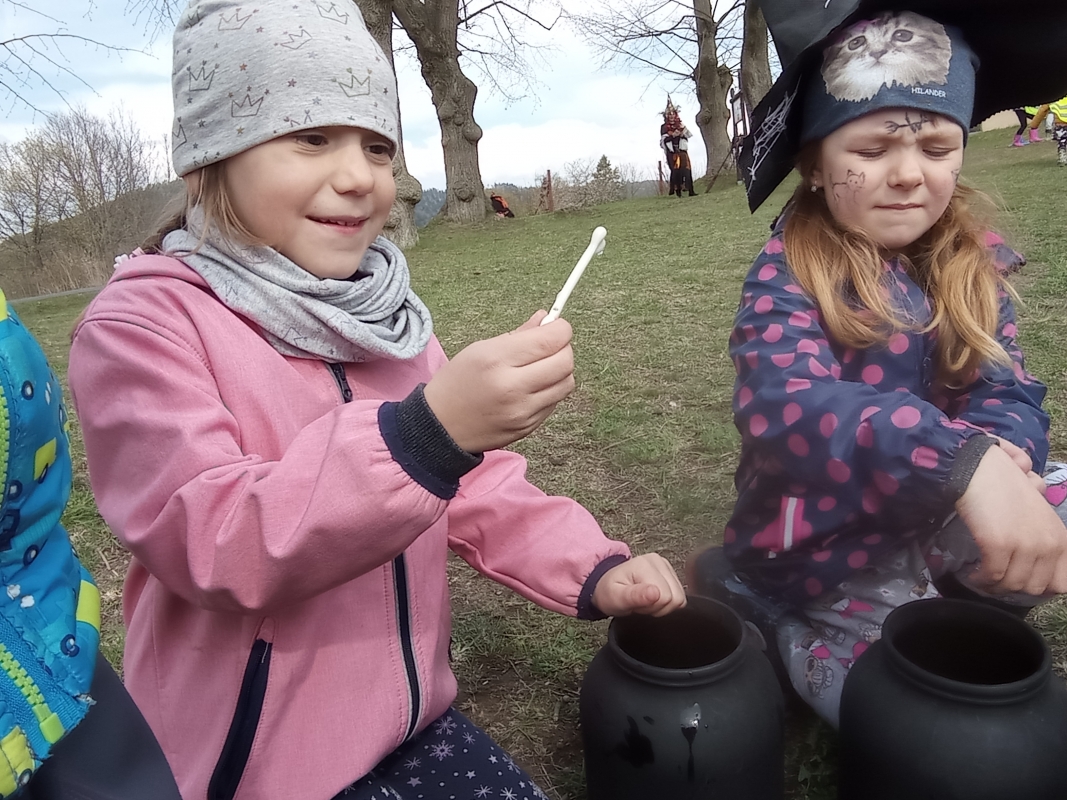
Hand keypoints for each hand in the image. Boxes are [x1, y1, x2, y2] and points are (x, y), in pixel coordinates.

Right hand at [423, 311, 574, 452]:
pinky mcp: (528, 427)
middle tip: (550, 346)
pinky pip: (554, 402)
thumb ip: (518, 334)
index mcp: (497, 360)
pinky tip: (531, 388)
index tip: (557, 326)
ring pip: (566, 383)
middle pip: (565, 362)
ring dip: (560, 371)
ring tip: (541, 368)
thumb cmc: (457, 382)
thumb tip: (547, 318)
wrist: (440, 427)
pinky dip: (550, 391)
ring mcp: (522, 411)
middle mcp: (512, 387)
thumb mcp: (480, 349)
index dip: (561, 328)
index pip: (551, 339)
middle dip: (564, 348)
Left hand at [591, 554, 686, 616]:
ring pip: (680, 597)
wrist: (606, 586)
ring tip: (645, 600)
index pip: (665, 597)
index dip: (652, 607)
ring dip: (663, 605)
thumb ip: (635, 596)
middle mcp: (658, 561)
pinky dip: (667, 602)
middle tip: (640, 603)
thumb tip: (656, 593)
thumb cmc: (610, 592)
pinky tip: (652, 598)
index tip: (637, 603)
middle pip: (676, 597)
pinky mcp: (670, 573)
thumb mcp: (616, 598)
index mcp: (645, 564)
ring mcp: (666, 565)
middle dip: (658, 607)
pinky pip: (679, 596)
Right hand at [955, 444, 1066, 594]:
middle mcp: (1047, 544)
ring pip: (1011, 585)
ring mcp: (1024, 546)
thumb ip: (1045, 534)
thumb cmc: (1007, 485)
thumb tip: (1037, 551)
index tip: (1020, 578)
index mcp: (1061, 538)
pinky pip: (991, 576)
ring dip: (994, 586)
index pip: (1061, 583)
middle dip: (1014, 587)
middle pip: (1033, 587)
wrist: (981, 469)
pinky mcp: (998, 545)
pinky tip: (973, 574)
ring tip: (982, 579)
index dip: (1039, 585)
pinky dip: (980, 579)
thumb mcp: (1039, 512)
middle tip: (997, 577)